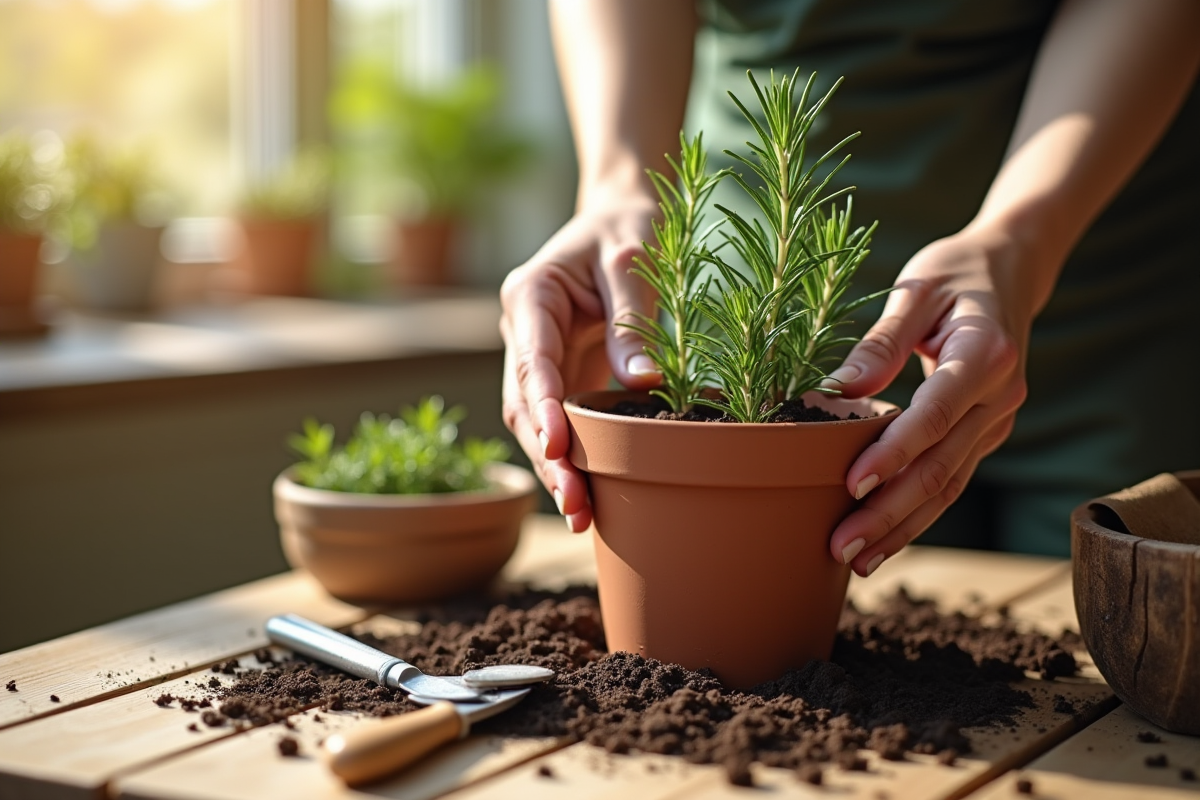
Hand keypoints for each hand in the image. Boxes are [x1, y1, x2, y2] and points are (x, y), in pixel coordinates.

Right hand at [499, 192, 660, 531]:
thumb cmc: (626, 228)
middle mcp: (524, 332)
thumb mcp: (633, 260)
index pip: (532, 359)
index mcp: (530, 296)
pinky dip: (569, 458)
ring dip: (554, 467)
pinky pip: (557, 422)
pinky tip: (586, 497)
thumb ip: (633, 318)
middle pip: (525, 403)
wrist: (620, 217)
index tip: (557, 443)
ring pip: (533, 422)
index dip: (542, 405)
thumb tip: (642, 383)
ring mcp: (538, 357)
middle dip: (548, 455)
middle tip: (575, 503)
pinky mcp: (559, 375)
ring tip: (580, 515)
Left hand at [826, 226, 1038, 575]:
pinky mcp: (985, 434)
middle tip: (841, 545)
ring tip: (857, 560)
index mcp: (986, 354)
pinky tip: (884, 541)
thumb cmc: (954, 273)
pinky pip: (952, 480)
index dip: (895, 452)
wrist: (1010, 271)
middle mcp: (1001, 397)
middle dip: (890, 511)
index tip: (852, 482)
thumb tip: (838, 390)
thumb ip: (880, 341)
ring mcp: (997, 421)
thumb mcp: (915, 290)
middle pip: (942, 465)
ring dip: (903, 527)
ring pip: (949, 485)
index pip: (935, 414)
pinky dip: (918, 514)